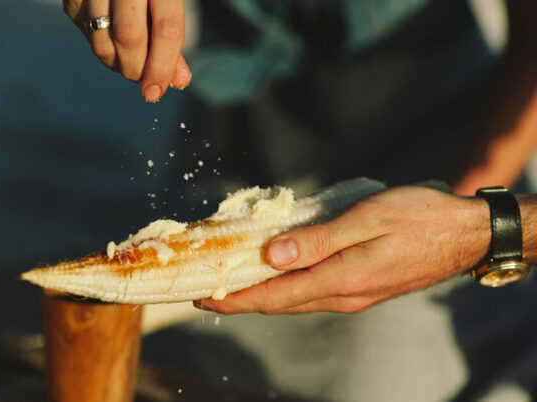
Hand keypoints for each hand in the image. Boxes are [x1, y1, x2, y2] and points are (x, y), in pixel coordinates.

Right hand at [63, 0, 191, 101]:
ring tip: (130, 63)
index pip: (166, 29)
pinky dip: (102, 47)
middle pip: (130, 38)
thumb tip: (178, 81)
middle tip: (143, 81)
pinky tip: (112, 40)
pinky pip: (85, 34)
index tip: (156, 93)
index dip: (163, 66)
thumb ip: (170, 33)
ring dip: (117, 65)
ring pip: (102, 43)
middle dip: (137, 70)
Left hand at [195, 186, 490, 313]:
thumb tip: (270, 257)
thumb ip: (316, 241)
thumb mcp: (366, 220)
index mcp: (341, 280)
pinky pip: (312, 291)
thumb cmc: (419, 217)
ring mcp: (354, 295)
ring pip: (295, 299)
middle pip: (280, 304)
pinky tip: (276, 271)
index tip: (202, 299)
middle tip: (206, 291)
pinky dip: (286, 285)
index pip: (274, 297)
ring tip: (232, 282)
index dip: (235, 300)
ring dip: (261, 294)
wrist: (467, 234)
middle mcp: (343, 295)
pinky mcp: (362, 287)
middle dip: (240, 300)